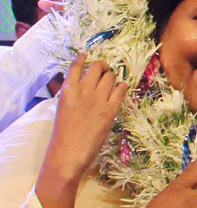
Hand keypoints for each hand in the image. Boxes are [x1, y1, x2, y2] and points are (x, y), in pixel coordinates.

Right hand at [44, 56, 127, 183]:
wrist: (69, 152)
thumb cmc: (63, 133)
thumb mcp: (62, 108)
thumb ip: (71, 94)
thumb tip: (81, 84)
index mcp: (68, 90)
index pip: (76, 66)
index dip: (83, 58)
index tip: (87, 55)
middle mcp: (83, 90)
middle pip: (97, 67)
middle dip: (102, 66)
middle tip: (104, 70)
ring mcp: (98, 99)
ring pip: (111, 76)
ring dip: (112, 77)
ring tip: (111, 82)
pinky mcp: (111, 109)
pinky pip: (121, 89)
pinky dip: (122, 86)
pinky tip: (120, 89)